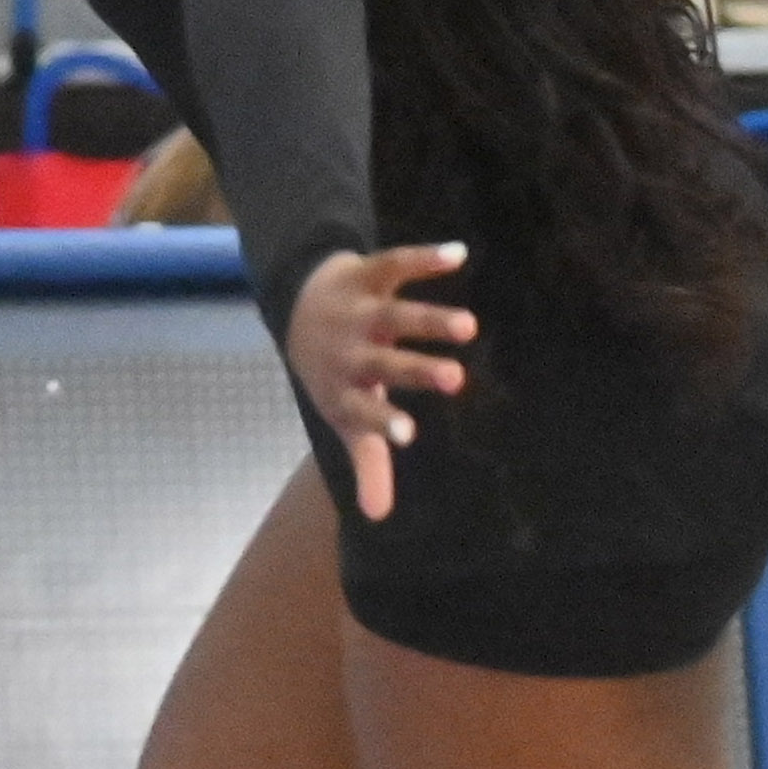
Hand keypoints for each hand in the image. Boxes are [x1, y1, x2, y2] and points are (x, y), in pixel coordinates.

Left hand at [287, 243, 472, 522]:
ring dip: (429, 319)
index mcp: (345, 391)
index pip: (363, 412)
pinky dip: (424, 257)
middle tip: (454, 378)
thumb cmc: (337, 376)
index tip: (408, 434)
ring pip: (395, 314)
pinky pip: (395, 263)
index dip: (383, 421)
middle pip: (384, 362)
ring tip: (468, 325)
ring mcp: (358, 311)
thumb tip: (378, 515)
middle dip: (416, 370)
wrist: (300, 311)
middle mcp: (350, 350)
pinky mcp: (366, 275)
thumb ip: (369, 461)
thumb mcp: (348, 417)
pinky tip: (459, 253)